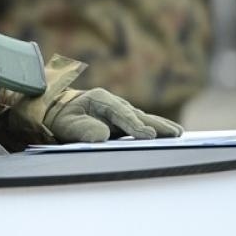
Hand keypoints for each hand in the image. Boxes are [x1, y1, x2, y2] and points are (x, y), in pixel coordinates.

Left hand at [45, 88, 183, 143]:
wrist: (57, 112)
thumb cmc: (62, 118)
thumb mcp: (66, 124)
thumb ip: (83, 129)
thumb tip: (102, 136)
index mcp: (101, 99)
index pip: (122, 113)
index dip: (135, 125)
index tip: (148, 135)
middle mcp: (114, 103)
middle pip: (138, 114)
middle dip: (156, 124)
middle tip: (175, 133)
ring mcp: (120, 111)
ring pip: (142, 118)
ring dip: (160, 126)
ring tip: (178, 134)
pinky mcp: (122, 120)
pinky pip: (140, 123)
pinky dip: (154, 128)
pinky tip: (168, 133)